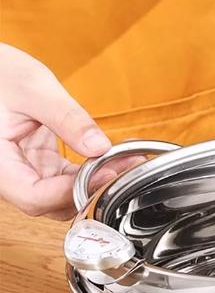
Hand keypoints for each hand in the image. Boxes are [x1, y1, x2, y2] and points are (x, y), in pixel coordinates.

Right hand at [0, 43, 118, 218]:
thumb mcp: (34, 90)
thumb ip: (67, 119)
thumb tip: (99, 146)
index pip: (34, 196)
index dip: (71, 192)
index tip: (104, 174)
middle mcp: (8, 174)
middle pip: (51, 202)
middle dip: (90, 190)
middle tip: (124, 168)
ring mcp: (25, 170)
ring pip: (62, 194)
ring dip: (94, 182)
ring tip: (126, 161)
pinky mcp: (39, 163)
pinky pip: (66, 178)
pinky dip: (90, 171)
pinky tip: (112, 157)